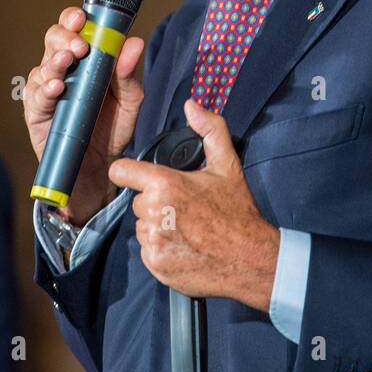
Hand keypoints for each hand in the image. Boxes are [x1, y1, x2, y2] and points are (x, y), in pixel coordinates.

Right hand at [23, 6, 145, 225]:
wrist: (99, 169)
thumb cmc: (111, 129)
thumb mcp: (129, 102)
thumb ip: (129, 74)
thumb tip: (133, 43)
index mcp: (85, 60)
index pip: (75, 28)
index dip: (75, 18)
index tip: (84, 16)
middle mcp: (63, 69)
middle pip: (54, 39)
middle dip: (65, 35)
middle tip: (81, 44)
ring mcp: (47, 90)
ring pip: (43, 65)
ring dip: (56, 60)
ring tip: (69, 59)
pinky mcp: (37, 112)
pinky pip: (37, 96)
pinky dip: (47, 88)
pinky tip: (58, 87)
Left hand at [110, 98, 279, 310]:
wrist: (250, 259)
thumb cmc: (238, 212)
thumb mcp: (228, 165)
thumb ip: (210, 129)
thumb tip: (191, 106)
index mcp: (165, 185)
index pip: (121, 171)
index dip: (129, 171)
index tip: (139, 176)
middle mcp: (153, 213)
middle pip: (137, 201)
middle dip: (155, 202)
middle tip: (182, 207)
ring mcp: (153, 241)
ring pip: (142, 226)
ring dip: (157, 226)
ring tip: (186, 228)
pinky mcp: (155, 264)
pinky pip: (148, 250)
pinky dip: (161, 248)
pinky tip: (185, 246)